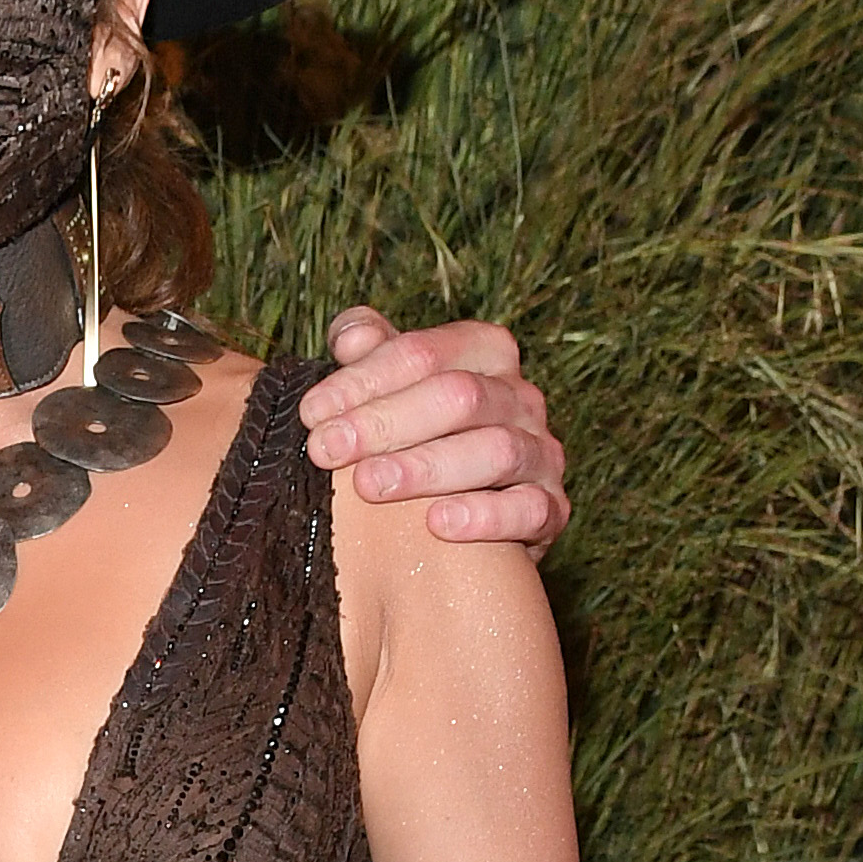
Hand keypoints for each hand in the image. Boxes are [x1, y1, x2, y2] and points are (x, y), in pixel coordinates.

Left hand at [301, 307, 569, 547]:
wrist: (477, 518)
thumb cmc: (424, 439)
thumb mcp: (398, 390)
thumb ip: (374, 355)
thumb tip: (349, 338)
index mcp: (486, 353)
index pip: (424, 353)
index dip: (364, 379)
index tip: (311, 413)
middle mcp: (521, 397)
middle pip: (459, 397)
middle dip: (386, 422)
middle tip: (326, 450)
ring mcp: (542, 453)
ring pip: (495, 450)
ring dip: (426, 467)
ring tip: (369, 485)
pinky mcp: (551, 509)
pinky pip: (529, 510)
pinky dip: (485, 517)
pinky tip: (438, 524)